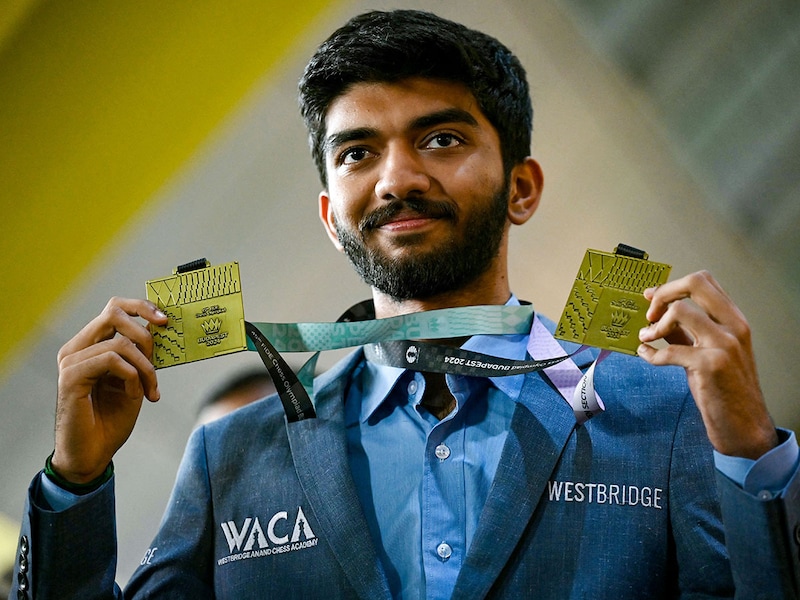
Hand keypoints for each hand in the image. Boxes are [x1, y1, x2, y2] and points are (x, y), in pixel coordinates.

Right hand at [52, 298, 167, 482]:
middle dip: (146, 333)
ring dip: (145, 367)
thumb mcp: (134, 380)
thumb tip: (159, 327)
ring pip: (120, 343)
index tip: (165, 320)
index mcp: (90, 346)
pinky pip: (112, 360)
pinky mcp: (71, 377)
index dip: (141, 307)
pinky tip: (134, 395)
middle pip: (113, 313)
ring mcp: (71, 362)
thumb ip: (141, 355)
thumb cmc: (111, 420)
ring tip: (149, 390)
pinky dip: (132, 376)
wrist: (92, 454)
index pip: (114, 309)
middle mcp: (77, 349)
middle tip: (157, 359)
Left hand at [637, 271, 777, 458]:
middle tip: (650, 314)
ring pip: (680, 311)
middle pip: (695, 283)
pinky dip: (651, 353)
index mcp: (734, 320)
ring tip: (646, 338)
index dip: (672, 285)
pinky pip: (669, 349)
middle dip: (664, 293)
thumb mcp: (708, 352)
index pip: (705, 281)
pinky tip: (646, 356)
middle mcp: (733, 327)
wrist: (744, 425)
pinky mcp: (710, 365)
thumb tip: (657, 315)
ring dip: (655, 325)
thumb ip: (686, 332)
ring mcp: (724, 345)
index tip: (652, 297)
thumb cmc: (725, 389)